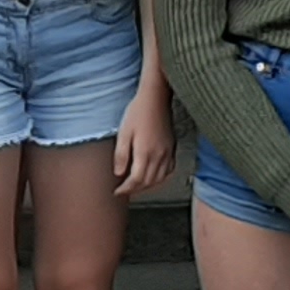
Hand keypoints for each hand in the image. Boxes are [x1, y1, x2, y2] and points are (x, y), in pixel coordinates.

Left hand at [112, 79, 176, 197]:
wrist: (156, 98)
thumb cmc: (138, 112)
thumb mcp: (124, 132)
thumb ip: (121, 155)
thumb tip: (118, 173)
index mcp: (145, 153)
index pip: (136, 180)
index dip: (126, 189)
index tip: (117, 191)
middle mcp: (159, 156)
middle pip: (148, 182)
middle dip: (135, 190)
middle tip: (124, 191)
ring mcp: (168, 153)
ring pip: (159, 179)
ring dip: (147, 186)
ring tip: (136, 187)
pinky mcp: (172, 149)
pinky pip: (169, 171)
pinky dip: (160, 178)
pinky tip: (153, 176)